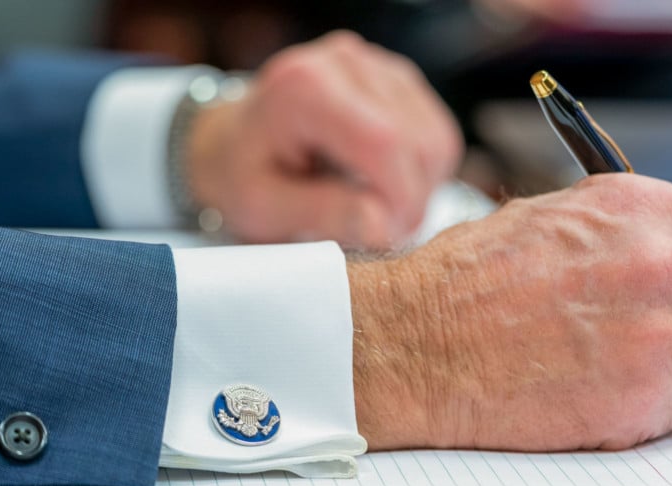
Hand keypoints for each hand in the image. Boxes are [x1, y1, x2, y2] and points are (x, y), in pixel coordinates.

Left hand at [187, 31, 461, 247]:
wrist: (234, 143)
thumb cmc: (243, 175)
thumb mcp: (265, 208)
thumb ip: (323, 214)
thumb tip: (382, 226)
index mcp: (305, 87)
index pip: (384, 142)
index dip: (399, 200)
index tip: (386, 237)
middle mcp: (345, 62)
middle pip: (420, 141)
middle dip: (411, 201)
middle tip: (380, 234)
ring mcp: (376, 65)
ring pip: (437, 140)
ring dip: (420, 188)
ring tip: (377, 210)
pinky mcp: (396, 80)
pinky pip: (437, 134)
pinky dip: (422, 172)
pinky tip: (384, 185)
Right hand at [350, 174, 671, 450]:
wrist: (416, 343)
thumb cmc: (463, 286)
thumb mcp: (548, 221)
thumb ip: (626, 232)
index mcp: (637, 209)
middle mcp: (659, 262)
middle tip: (668, 343)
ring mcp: (657, 327)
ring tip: (615, 369)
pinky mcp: (643, 390)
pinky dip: (653, 409)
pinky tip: (596, 392)